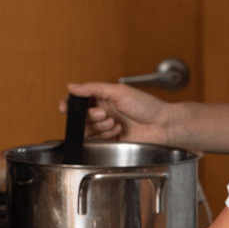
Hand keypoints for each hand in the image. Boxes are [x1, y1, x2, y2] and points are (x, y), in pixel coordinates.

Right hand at [58, 82, 172, 144]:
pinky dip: (104, 135)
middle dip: (90, 116)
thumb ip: (94, 88)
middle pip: (80, 117)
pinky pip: (95, 141)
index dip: (69, 104)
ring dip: (98, 126)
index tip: (66, 107)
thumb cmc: (147, 106)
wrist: (162, 125)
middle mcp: (103, 112)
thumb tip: (72, 86)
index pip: (79, 100)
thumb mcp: (120, 92)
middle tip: (104, 114)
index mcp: (104, 98)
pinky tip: (118, 131)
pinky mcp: (110, 141)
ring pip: (86, 130)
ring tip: (115, 123)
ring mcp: (106, 128)